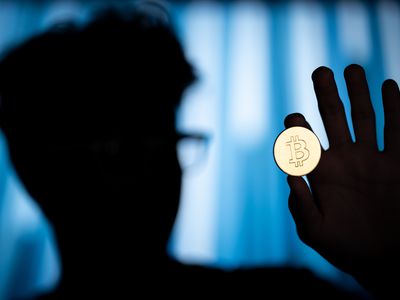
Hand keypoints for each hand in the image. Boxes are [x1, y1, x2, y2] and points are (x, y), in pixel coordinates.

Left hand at [285, 64, 399, 296]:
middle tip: (320, 72)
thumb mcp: (315, 230)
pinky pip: (398, 131)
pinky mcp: (399, 165)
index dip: (298, 128)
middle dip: (327, 95)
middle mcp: (345, 160)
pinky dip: (396, 109)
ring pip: (365, 117)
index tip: (293, 117)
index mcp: (321, 173)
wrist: (385, 260)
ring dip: (360, 92)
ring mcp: (373, 159)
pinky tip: (390, 86)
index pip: (305, 143)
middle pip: (333, 119)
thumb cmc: (344, 248)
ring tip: (352, 68)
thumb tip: (288, 176)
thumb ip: (300, 204)